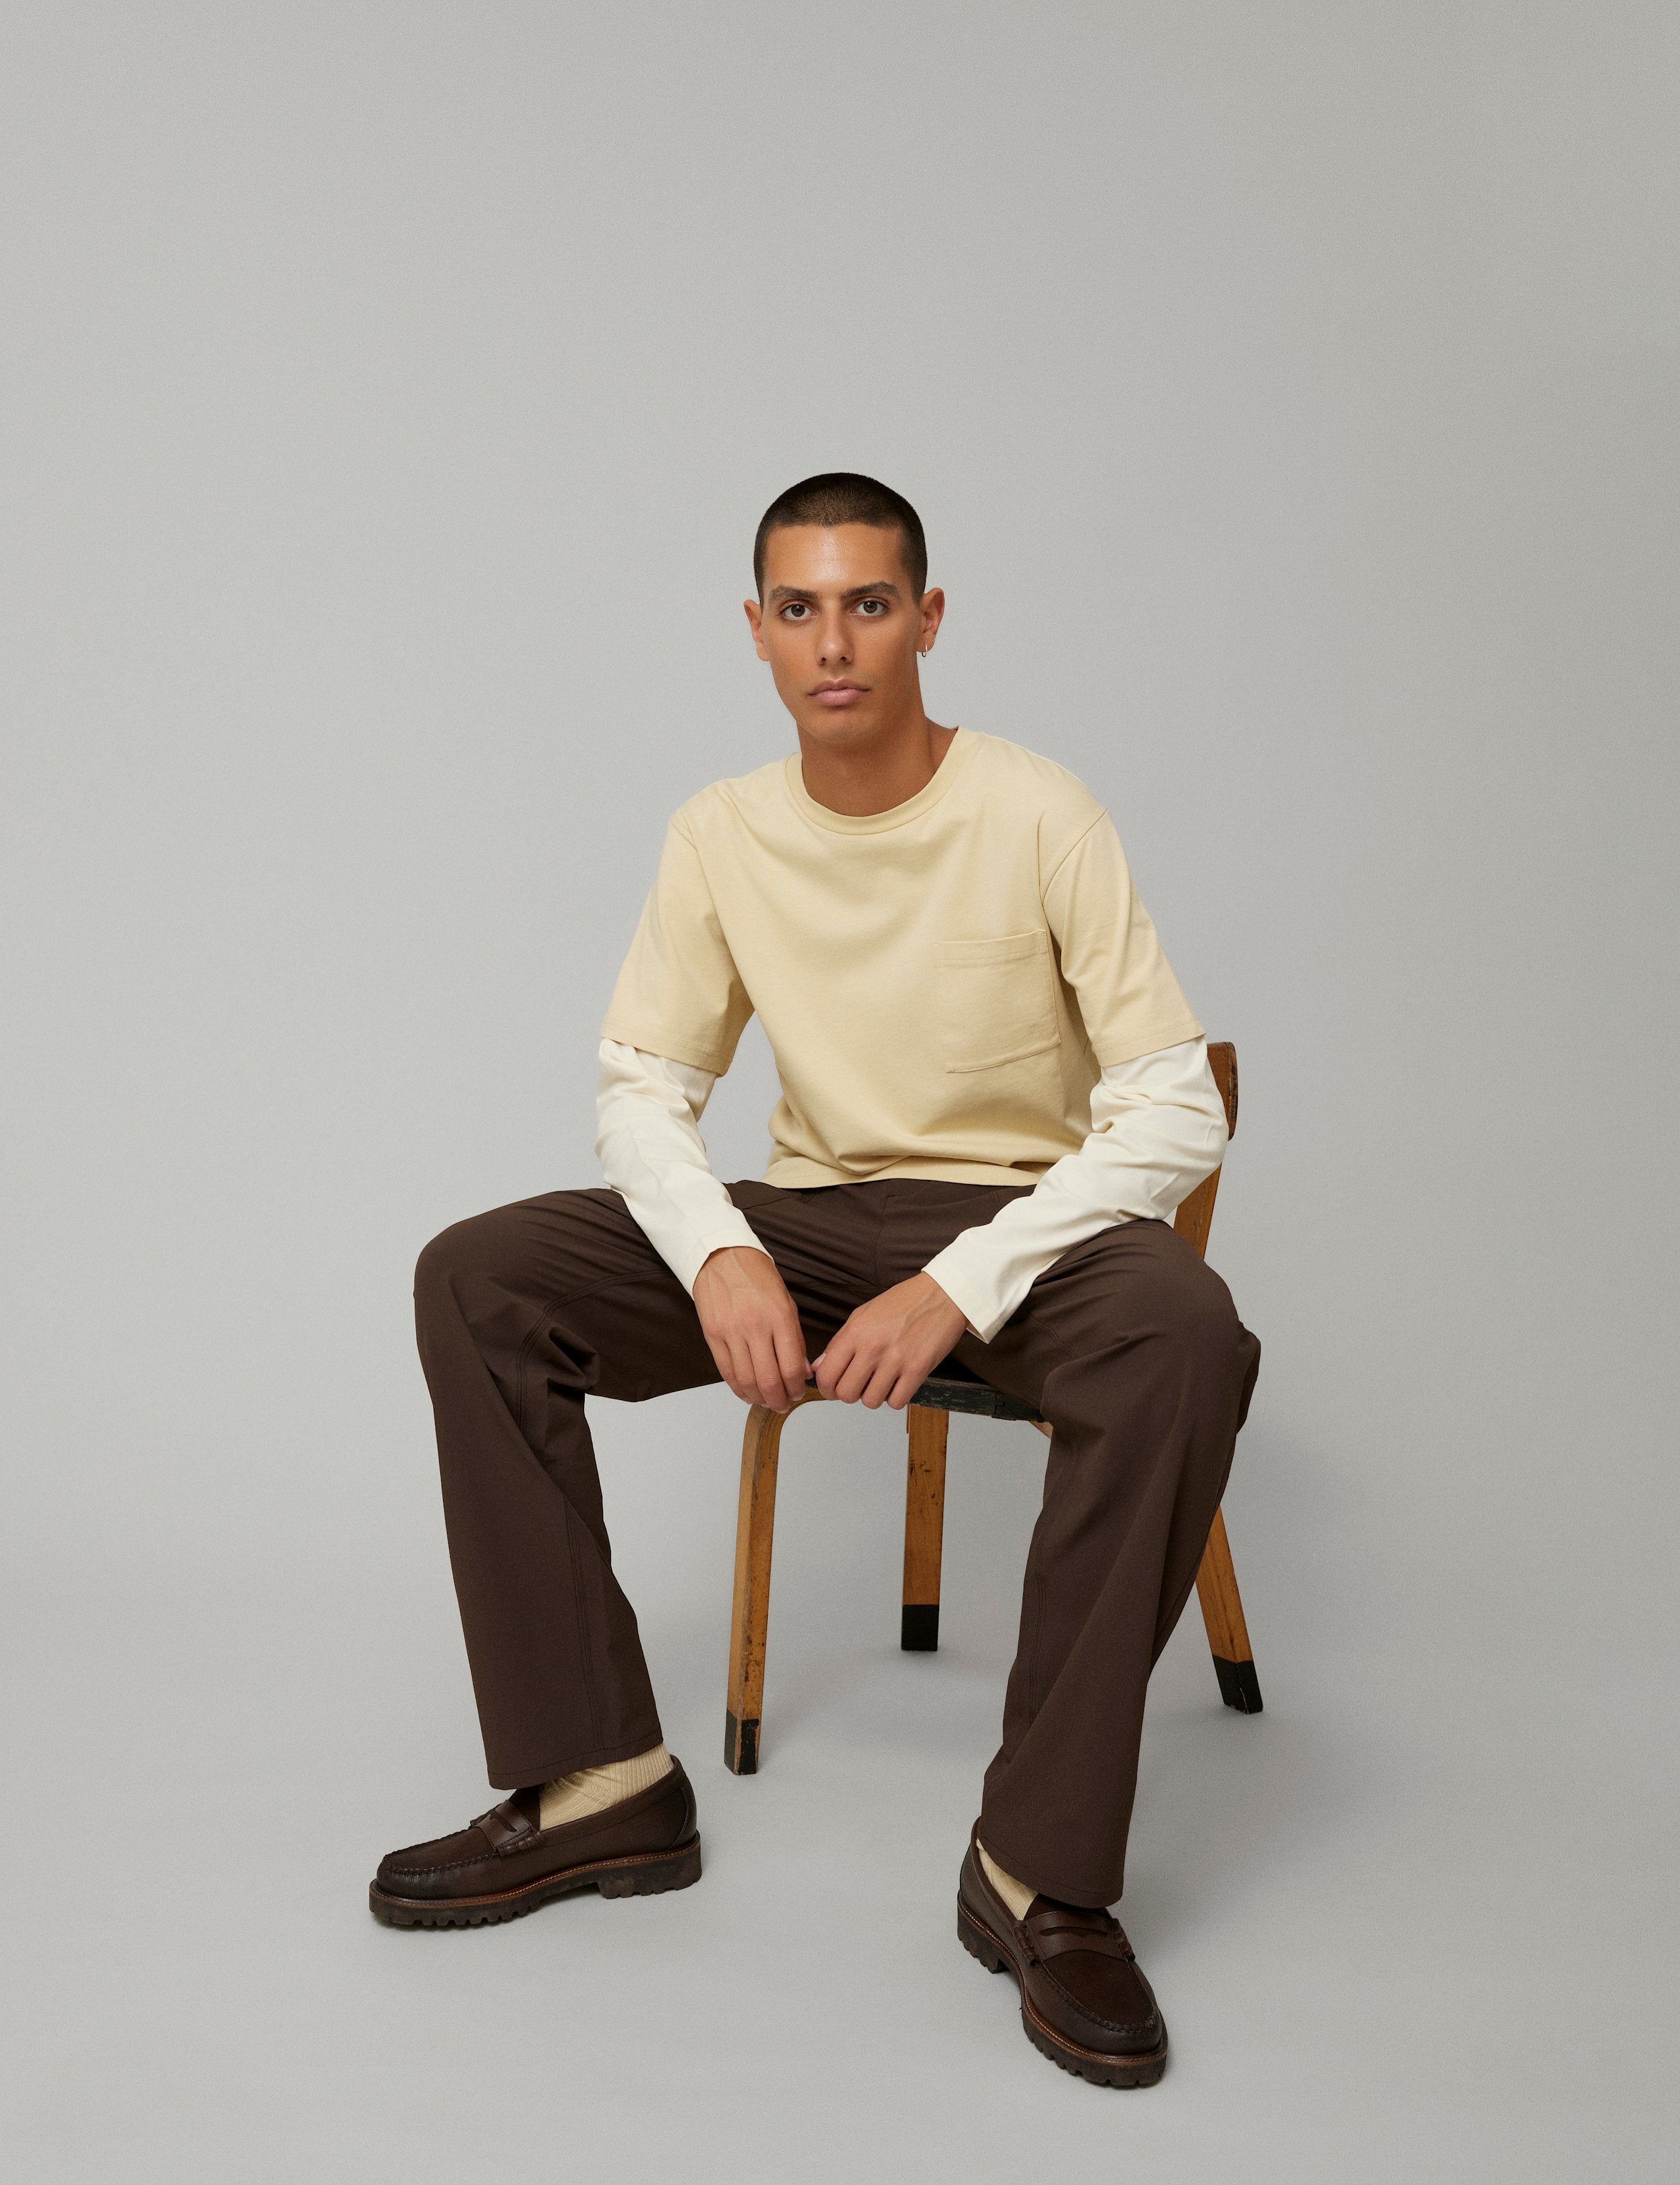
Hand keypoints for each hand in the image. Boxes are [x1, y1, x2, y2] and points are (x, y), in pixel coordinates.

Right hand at [693, 1246, 810, 1411]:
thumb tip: (803, 1370)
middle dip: (780, 1399)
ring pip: (746, 1381)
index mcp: (779, 1316)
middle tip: (784, 1403)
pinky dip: (738, 1388)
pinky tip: (747, 1393)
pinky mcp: (712, 1335)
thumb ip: (795, 1338)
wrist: (722, 1257)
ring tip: (767, 1401)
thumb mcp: (786, 1302)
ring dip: (759, 1398)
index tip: (798, 1392)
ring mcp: (731, 1332)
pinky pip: (726, 1372)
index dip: (797, 1387)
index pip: (791, 1366)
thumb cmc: (758, 1277)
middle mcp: (755, 1326)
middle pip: (769, 1380)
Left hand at [812, 1273, 966, 1410]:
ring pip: (871, 1401)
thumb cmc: (904, 1302)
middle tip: (859, 1385)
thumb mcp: (863, 1314)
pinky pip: (897, 1402)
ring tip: (882, 1381)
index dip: (826, 1389)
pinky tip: (898, 1383)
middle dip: (850, 1394)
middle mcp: (873, 1347)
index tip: (832, 1389)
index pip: (826, 1374)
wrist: (941, 1294)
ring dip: (874, 1395)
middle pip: (846, 1393)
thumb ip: (839, 1342)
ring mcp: (896, 1360)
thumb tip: (820, 1365)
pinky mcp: (918, 1369)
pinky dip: (896, 1398)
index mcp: (856, 1332)